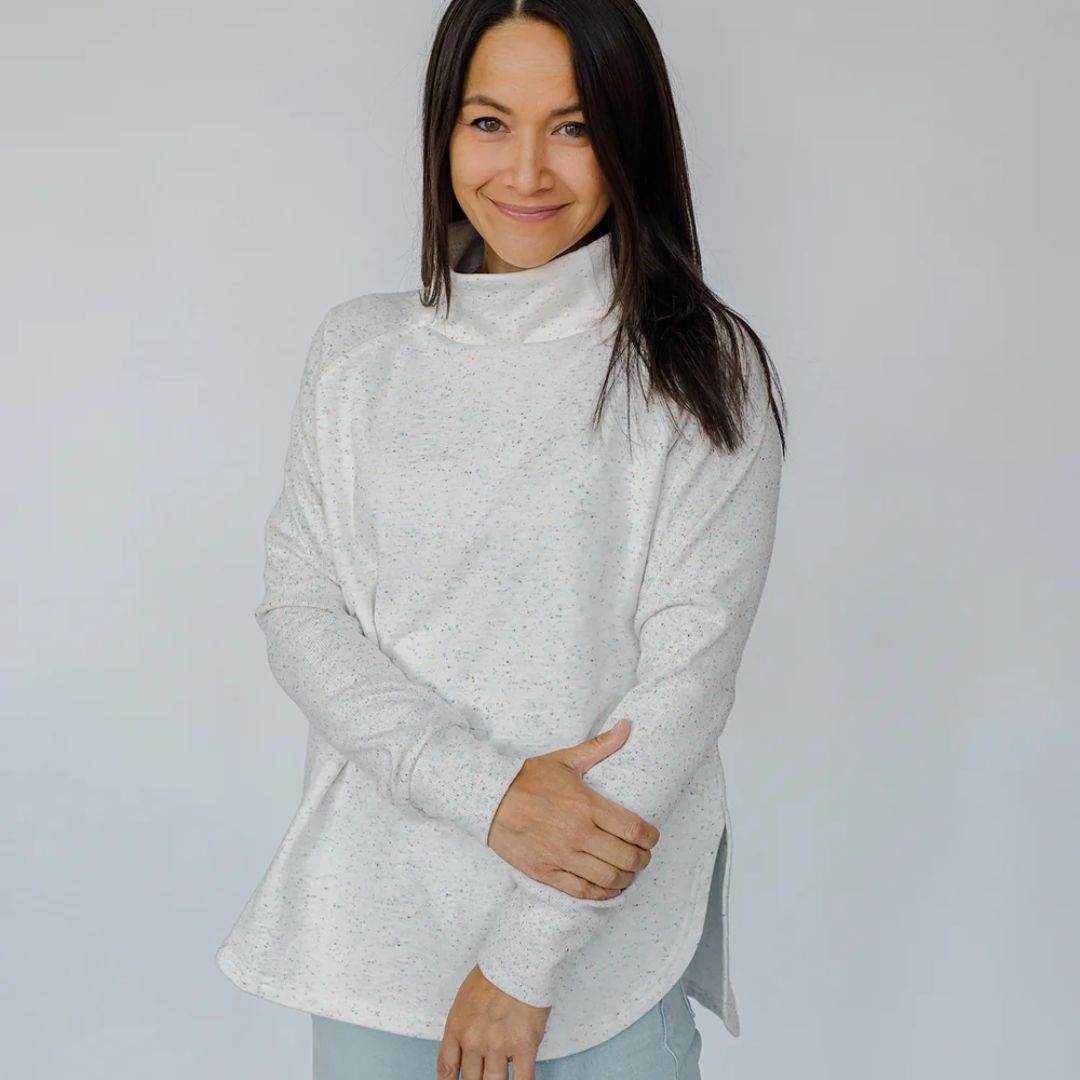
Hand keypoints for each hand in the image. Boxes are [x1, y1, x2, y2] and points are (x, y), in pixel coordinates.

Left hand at [438, 963, 549, 1079]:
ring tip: (500, 1077)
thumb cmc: (494, 970)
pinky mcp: (523, 1046)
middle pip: (471, 1079)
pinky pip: (523, 1079)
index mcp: (457, 1027)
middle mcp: (473, 1041)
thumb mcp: (466, 997)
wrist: (516, 958)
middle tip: (483, 1076)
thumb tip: (472, 1046)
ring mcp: (497, 1046)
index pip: (447, 1068)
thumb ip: (466, 1025)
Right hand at [486, 717, 660, 899]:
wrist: (489, 799)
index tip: (653, 837)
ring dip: (626, 878)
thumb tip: (627, 725)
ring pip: (608, 878)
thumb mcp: (565, 760)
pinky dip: (601, 894)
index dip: (651, 837)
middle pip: (626, 858)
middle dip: (642, 860)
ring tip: (628, 872)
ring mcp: (562, 856)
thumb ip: (599, 746)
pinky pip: (582, 891)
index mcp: (587, 805)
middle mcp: (578, 833)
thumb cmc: (528, 779)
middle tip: (643, 856)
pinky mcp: (546, 872)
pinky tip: (609, 888)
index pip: (633, 829)